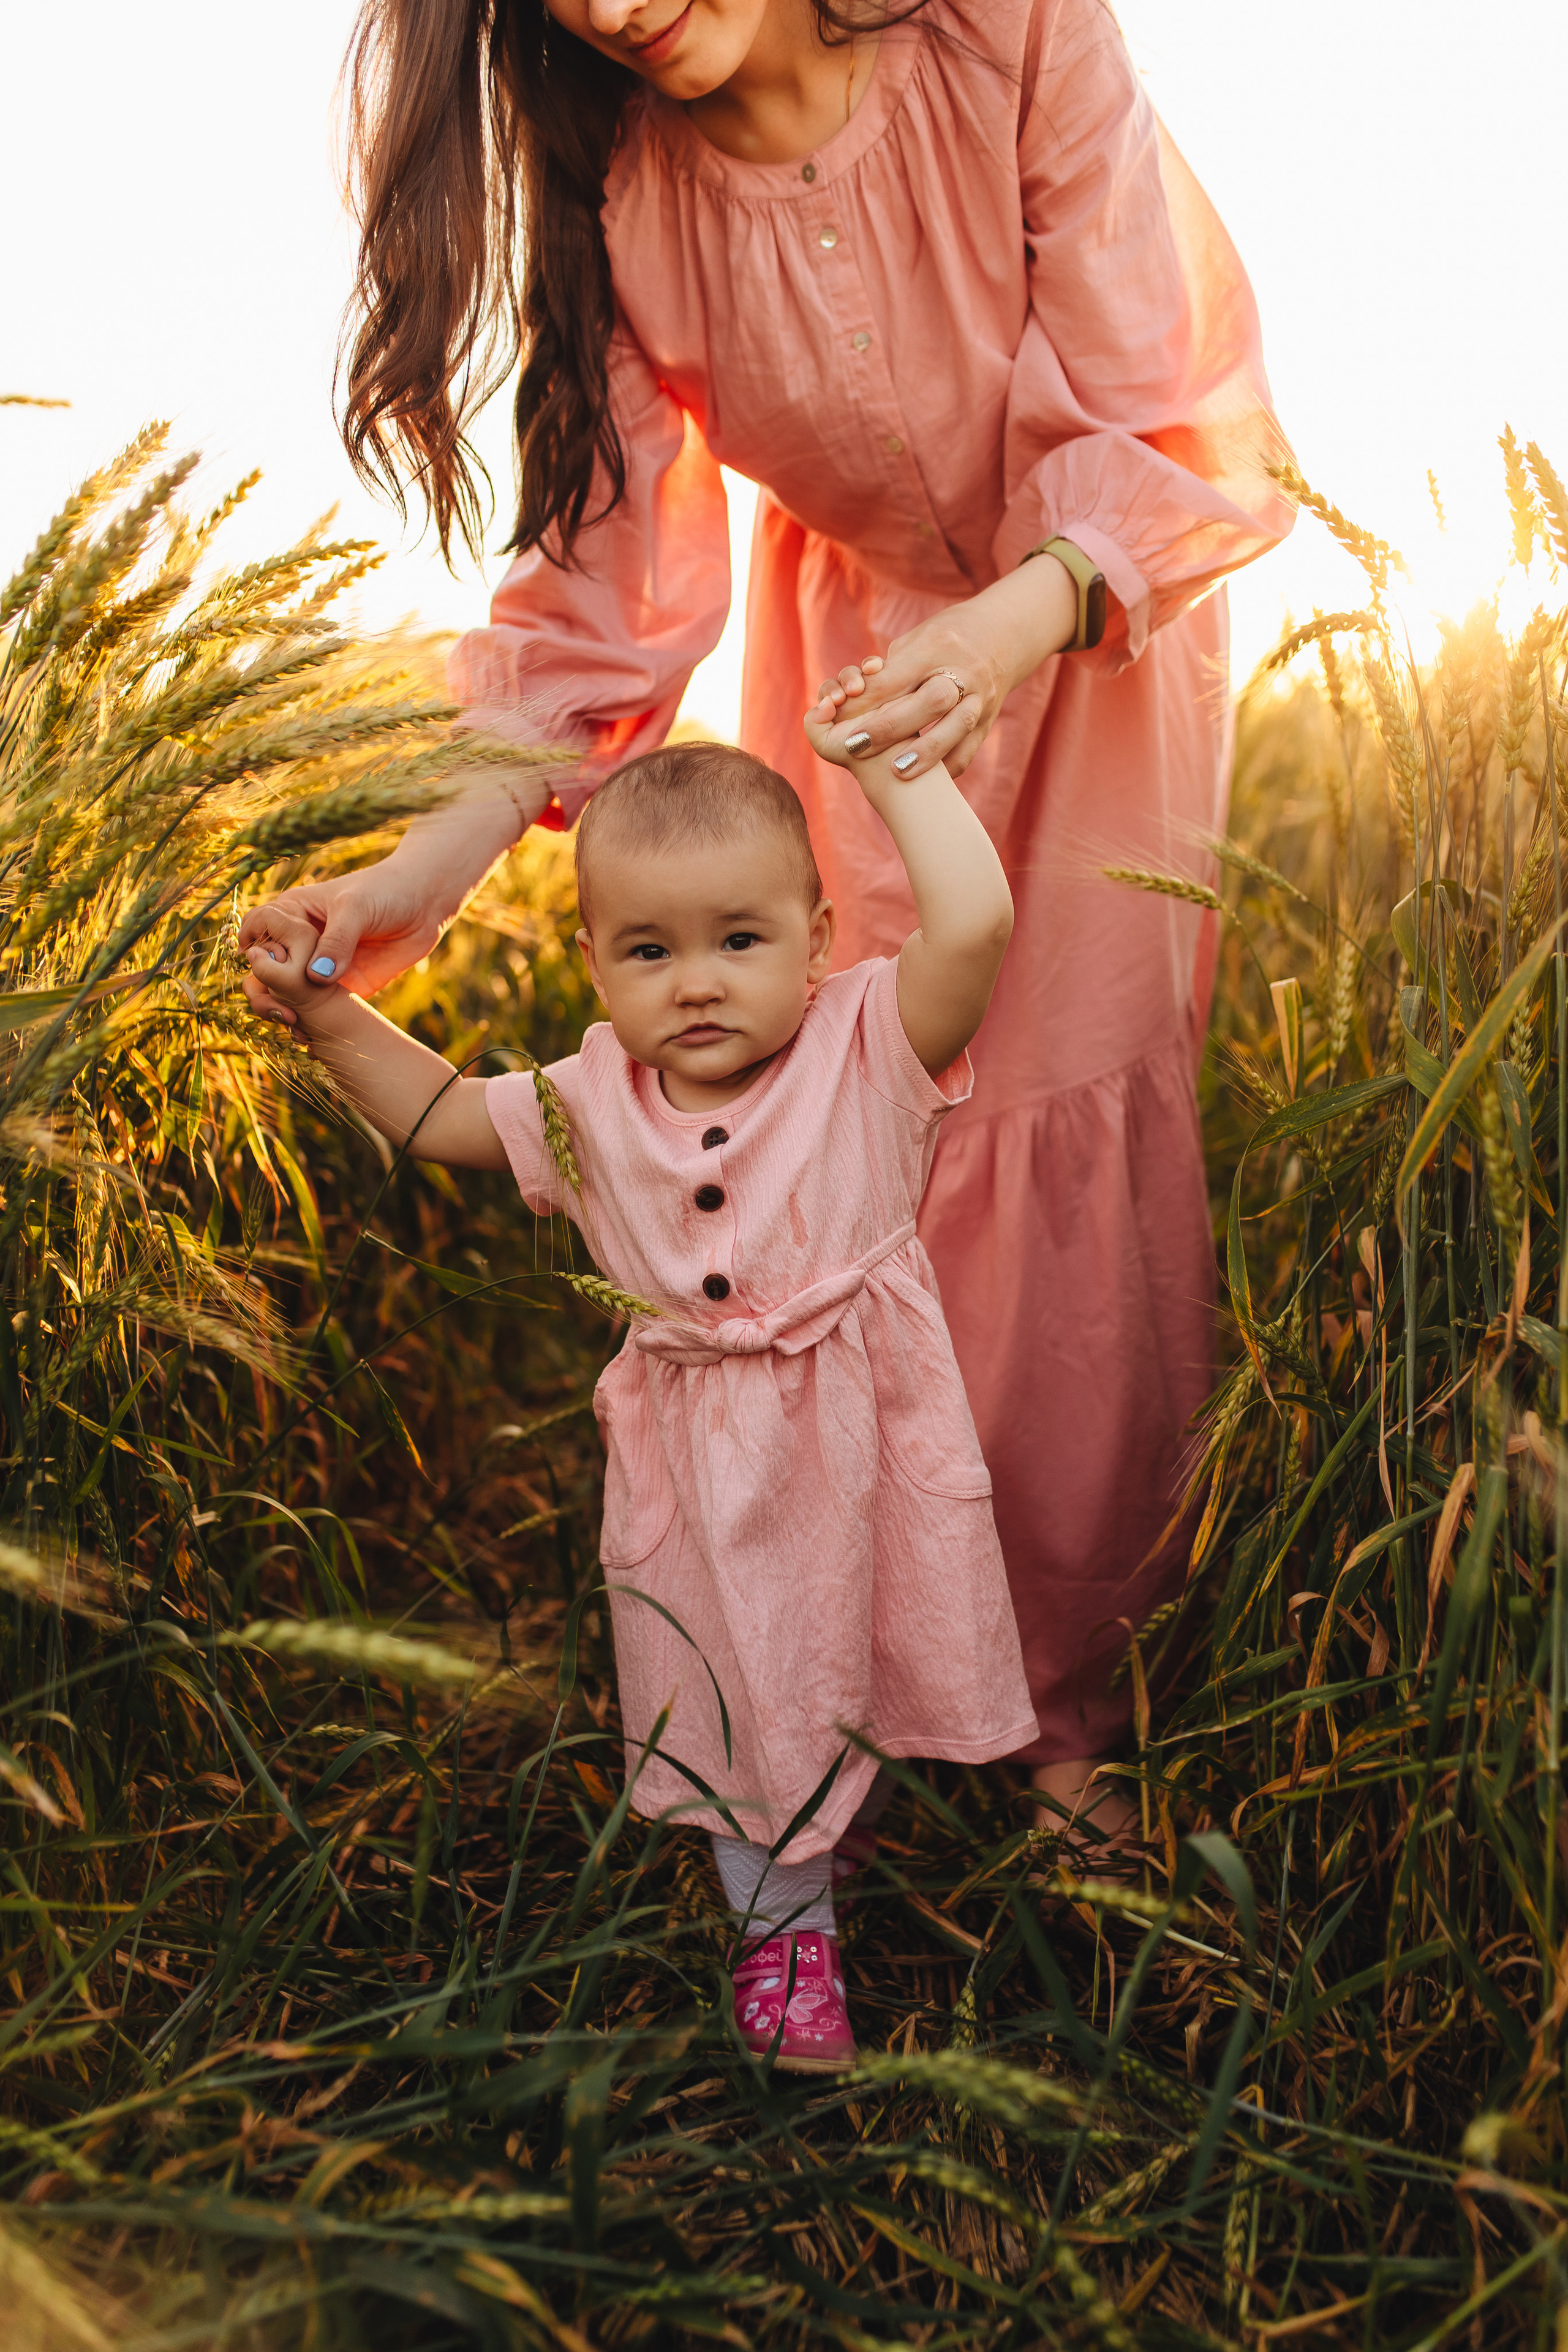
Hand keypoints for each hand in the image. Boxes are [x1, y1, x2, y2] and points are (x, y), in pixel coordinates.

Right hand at [237, 864, 447, 1024]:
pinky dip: (309, 1025)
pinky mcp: (339, 989)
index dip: (253, 950)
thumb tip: (316, 977)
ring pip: (284, 995)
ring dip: (283, 1012)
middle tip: (284, 1011)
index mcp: (292, 913)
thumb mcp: (356, 908)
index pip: (255, 931)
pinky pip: (315, 1011)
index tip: (263, 965)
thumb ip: (337, 940)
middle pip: (262, 971)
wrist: (425, 906)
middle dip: (264, 993)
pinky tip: (313, 1036)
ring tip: (298, 1025)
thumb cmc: (385, 891)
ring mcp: (317, 968)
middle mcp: (298, 943)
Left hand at [805, 556, 1077, 780]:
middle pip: (930, 701)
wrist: (1004, 635)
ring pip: (956, 726)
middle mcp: (964, 671)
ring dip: (925, 753)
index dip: (870, 698)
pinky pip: (970, 747)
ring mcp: (981, 696)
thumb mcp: (916, 640)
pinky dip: (947, 766)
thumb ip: (889, 670)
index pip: (901, 675)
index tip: (841, 718)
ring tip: (896, 772)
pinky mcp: (990, 719)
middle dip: (891, 726)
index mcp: (938, 646)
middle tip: (855, 745)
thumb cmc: (946, 638)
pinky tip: (926, 782)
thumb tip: (856, 699)